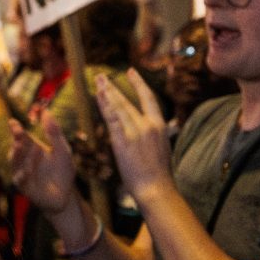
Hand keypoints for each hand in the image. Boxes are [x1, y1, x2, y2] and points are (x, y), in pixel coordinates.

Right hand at [7, 116, 78, 214]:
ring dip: (19, 155)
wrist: (64, 195)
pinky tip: (28, 169)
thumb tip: (46, 111)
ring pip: (15, 162)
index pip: (21, 136)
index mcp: (31, 148)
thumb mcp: (62, 150)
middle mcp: (23, 159)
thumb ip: (54, 132)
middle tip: (19, 132)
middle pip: (16, 147)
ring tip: (23, 146)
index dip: (15, 129)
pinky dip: (23, 173)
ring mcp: (21, 172)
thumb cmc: (63, 171)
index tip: (13, 122)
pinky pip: (20, 178)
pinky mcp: (24, 186)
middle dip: (16, 140)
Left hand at [95, 70, 173, 202]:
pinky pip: (111, 118)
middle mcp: (148, 125)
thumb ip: (154, 135)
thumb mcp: (162, 148)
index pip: (149, 98)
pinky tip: (97, 96)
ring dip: (106, 92)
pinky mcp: (123, 140)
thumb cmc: (158, 174)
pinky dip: (104, 105)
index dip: (139, 83)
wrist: (155, 188)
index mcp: (160, 126)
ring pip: (118, 106)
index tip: (131, 72)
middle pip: (128, 100)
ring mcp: (135, 131)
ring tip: (97, 81)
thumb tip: (152, 128)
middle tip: (102, 76)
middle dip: (113, 86)